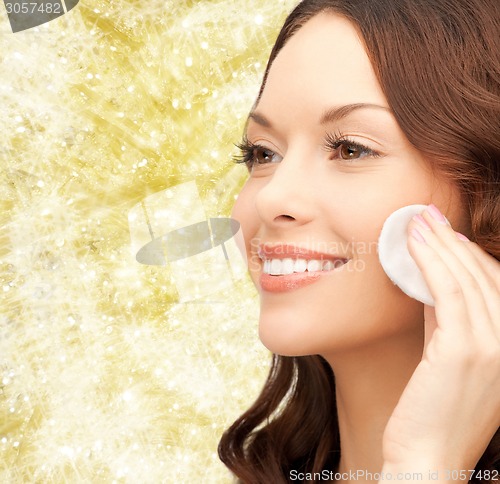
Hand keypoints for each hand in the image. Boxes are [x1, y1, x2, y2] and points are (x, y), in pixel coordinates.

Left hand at [381, 204, 499, 475]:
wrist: (427, 457)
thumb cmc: (433, 407)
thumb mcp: (447, 354)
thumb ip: (446, 318)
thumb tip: (431, 278)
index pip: (495, 286)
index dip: (470, 254)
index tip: (445, 231)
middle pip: (484, 276)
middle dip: (453, 240)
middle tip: (427, 215)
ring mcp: (495, 347)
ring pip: (466, 279)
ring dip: (440, 244)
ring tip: (417, 221)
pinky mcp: (467, 350)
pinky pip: (448, 292)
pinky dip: (431, 262)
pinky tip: (414, 243)